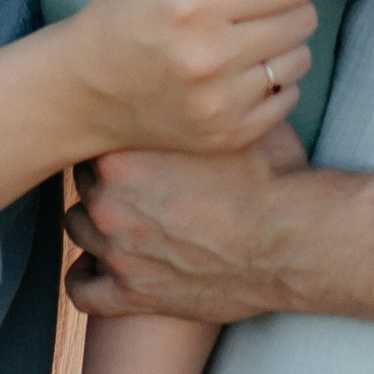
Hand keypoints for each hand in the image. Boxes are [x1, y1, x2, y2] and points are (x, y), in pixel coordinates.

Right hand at [62, 0, 326, 155]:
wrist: (85, 91)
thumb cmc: (129, 13)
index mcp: (192, 2)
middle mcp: (208, 56)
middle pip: (303, 17)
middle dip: (291, 2)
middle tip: (255, 3)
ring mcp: (219, 104)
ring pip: (301, 58)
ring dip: (283, 42)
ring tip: (241, 39)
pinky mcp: (228, 136)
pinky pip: (289, 97)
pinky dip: (273, 81)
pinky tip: (236, 72)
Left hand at [66, 124, 313, 324]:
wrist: (295, 240)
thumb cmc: (272, 175)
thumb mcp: (231, 121)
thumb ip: (195, 103)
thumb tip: (200, 77)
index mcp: (124, 153)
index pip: (93, 137)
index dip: (117, 140)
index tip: (137, 145)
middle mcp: (108, 200)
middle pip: (83, 182)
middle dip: (107, 181)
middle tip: (142, 183)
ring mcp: (117, 251)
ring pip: (77, 229)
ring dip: (98, 225)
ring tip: (130, 222)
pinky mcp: (132, 295)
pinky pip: (81, 290)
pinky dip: (91, 280)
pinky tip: (109, 271)